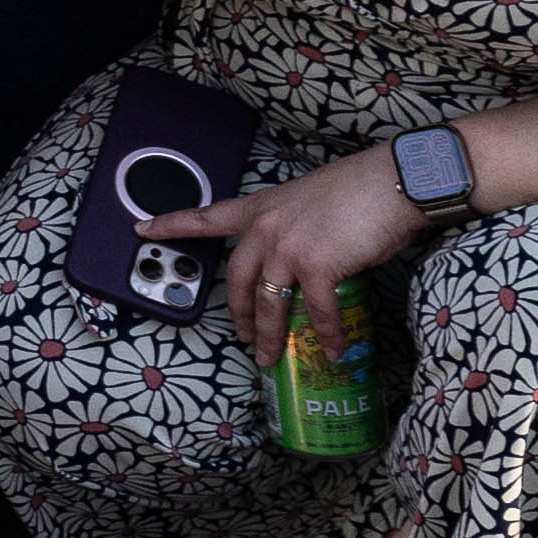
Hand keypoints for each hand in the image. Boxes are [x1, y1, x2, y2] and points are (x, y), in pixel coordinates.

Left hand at [131, 143, 424, 361]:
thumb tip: (302, 268)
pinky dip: (325, 336)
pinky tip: (332, 350)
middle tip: (238, 336)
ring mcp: (288, 248)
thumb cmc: (361, 190)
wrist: (395, 181)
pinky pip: (316, 313)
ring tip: (269, 357)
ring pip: (266, 304)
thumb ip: (294, 232)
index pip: (208, 216)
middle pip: (235, 279)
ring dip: (268, 336)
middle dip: (235, 314)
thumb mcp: (310, 203)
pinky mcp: (317, 266)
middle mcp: (267, 228)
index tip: (142, 228)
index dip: (172, 224)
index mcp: (262, 208)